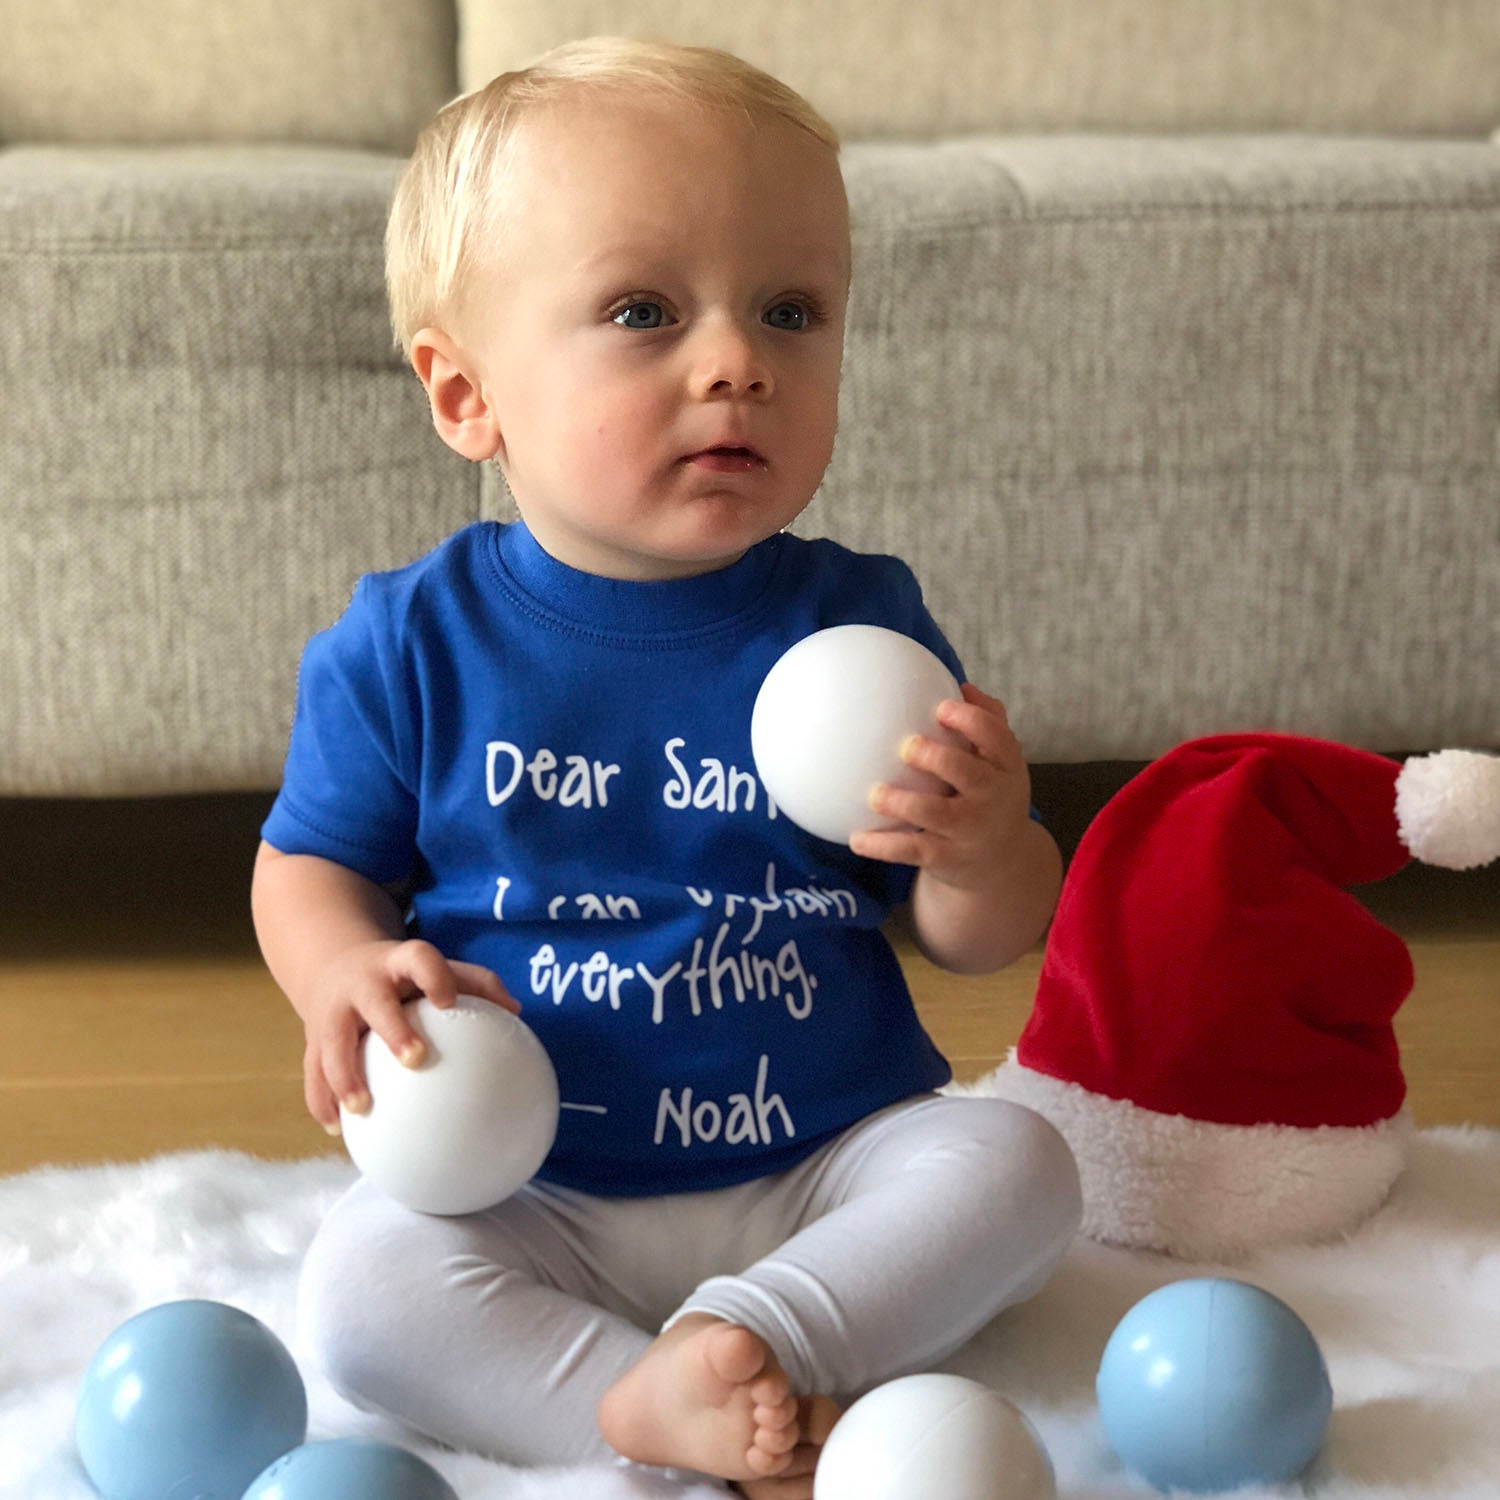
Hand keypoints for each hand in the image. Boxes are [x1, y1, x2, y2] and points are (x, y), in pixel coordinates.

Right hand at [300, 938, 518, 1133]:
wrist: (337, 966)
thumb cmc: (406, 976)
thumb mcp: (435, 969)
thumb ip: (477, 985)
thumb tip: (517, 1012)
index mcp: (398, 963)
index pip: (419, 959)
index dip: (434, 977)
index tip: (448, 1001)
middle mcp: (362, 984)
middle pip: (374, 1002)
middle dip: (392, 1028)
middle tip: (415, 1059)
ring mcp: (332, 1011)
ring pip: (332, 1042)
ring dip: (343, 1075)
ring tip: (361, 1108)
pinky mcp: (312, 1038)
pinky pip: (313, 1071)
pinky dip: (322, 1100)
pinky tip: (337, 1128)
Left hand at [848, 683, 1032, 889]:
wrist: (1000, 860)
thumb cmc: (990, 793)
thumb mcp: (999, 761)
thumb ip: (986, 722)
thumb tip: (963, 686)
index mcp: (1005, 766)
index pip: (997, 738)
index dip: (971, 721)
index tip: (941, 708)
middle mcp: (991, 797)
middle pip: (969, 774)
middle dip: (939, 758)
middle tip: (907, 746)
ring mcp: (969, 829)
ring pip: (936, 813)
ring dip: (903, 803)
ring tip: (875, 794)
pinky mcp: (946, 856)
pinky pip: (911, 849)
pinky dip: (883, 845)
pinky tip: (856, 838)